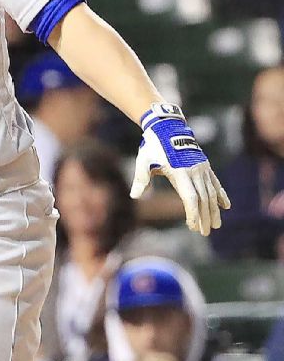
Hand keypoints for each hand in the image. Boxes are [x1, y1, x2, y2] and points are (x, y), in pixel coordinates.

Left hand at [129, 103, 230, 235]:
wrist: (168, 128)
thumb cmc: (153, 146)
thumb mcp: (143, 161)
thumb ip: (141, 179)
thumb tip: (134, 196)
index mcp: (180, 172)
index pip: (190, 197)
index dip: (193, 212)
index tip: (193, 226)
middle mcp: (194, 172)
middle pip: (203, 199)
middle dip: (205, 217)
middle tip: (205, 232)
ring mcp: (202, 169)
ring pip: (211, 193)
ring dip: (214, 210)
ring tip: (216, 225)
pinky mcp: (205, 166)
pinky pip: (215, 183)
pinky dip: (221, 195)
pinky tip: (226, 206)